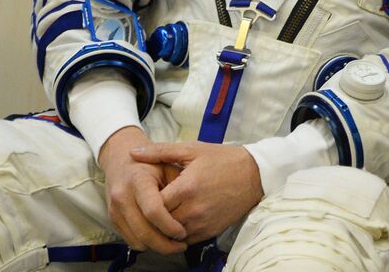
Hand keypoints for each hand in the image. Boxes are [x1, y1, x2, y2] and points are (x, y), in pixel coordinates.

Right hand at [98, 126, 186, 254]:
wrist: (121, 159)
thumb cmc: (151, 163)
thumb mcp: (168, 164)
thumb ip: (177, 184)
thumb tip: (190, 208)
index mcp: (137, 181)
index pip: (153, 211)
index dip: (169, 226)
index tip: (183, 232)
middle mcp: (122, 197)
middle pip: (143, 231)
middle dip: (164, 244)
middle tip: (182, 245)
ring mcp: (114, 210)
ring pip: (135, 240)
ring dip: (155, 247)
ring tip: (173, 245)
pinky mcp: (112, 219)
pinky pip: (129, 240)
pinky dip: (145, 244)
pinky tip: (160, 239)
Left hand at [131, 141, 264, 242]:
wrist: (255, 174)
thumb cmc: (223, 159)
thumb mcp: (193, 149)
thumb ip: (160, 152)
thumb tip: (133, 152)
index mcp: (186, 188)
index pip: (152, 205)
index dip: (146, 200)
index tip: (149, 192)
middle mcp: (193, 209)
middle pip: (159, 222)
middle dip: (154, 215)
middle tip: (154, 203)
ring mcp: (202, 222)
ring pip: (170, 234)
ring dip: (165, 225)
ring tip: (168, 210)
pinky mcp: (210, 232)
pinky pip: (186, 239)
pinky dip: (180, 232)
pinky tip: (182, 217)